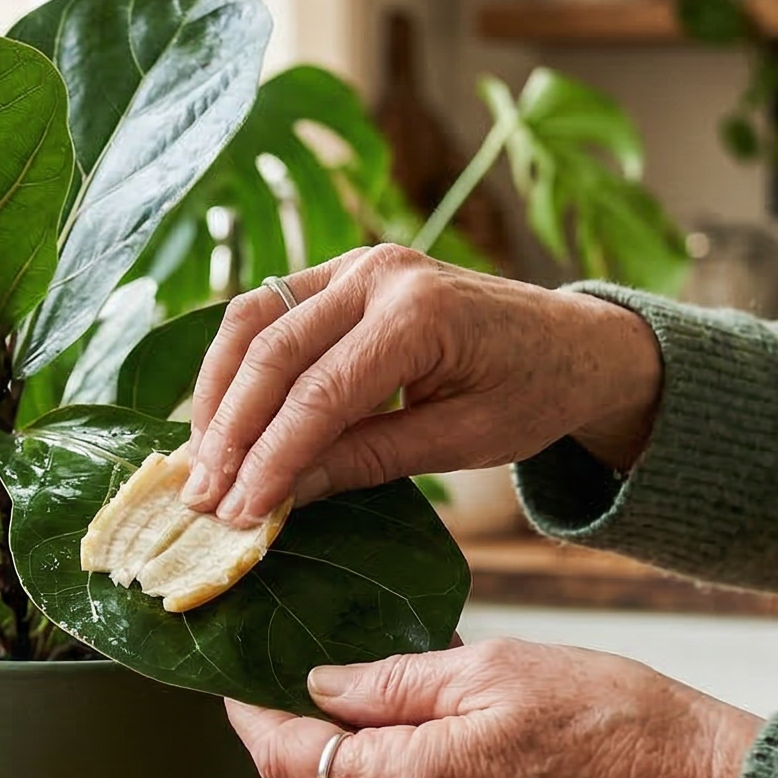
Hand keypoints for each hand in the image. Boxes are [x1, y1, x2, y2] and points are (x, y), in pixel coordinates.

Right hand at [185, 243, 663, 526]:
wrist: (576, 340)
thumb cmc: (532, 394)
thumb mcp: (460, 442)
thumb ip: (366, 461)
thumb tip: (279, 497)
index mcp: (421, 314)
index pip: (320, 394)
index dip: (270, 459)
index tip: (238, 515)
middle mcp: (381, 273)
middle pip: (274, 352)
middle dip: (230, 431)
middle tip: (200, 499)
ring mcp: (359, 262)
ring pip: (254, 320)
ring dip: (218, 393)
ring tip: (200, 463)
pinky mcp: (345, 270)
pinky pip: (269, 310)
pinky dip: (237, 364)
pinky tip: (220, 417)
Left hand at [225, 638, 762, 777]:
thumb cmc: (608, 715)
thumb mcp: (490, 667)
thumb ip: (393, 681)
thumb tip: (322, 688)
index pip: (287, 760)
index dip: (249, 717)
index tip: (230, 680)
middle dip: (302, 733)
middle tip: (295, 669)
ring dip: (356, 757)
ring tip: (371, 693)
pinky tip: (432, 733)